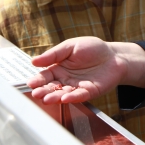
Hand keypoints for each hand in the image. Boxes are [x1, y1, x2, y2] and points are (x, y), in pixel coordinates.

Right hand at [27, 37, 144, 103]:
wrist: (114, 55)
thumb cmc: (92, 48)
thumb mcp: (71, 46)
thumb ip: (54, 54)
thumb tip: (34, 61)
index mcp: (58, 68)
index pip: (44, 77)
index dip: (37, 81)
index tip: (31, 84)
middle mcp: (65, 80)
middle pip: (51, 88)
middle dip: (43, 92)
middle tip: (37, 94)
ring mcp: (76, 87)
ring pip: (63, 94)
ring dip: (55, 97)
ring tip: (47, 99)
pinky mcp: (89, 92)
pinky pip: (79, 96)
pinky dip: (72, 97)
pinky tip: (65, 98)